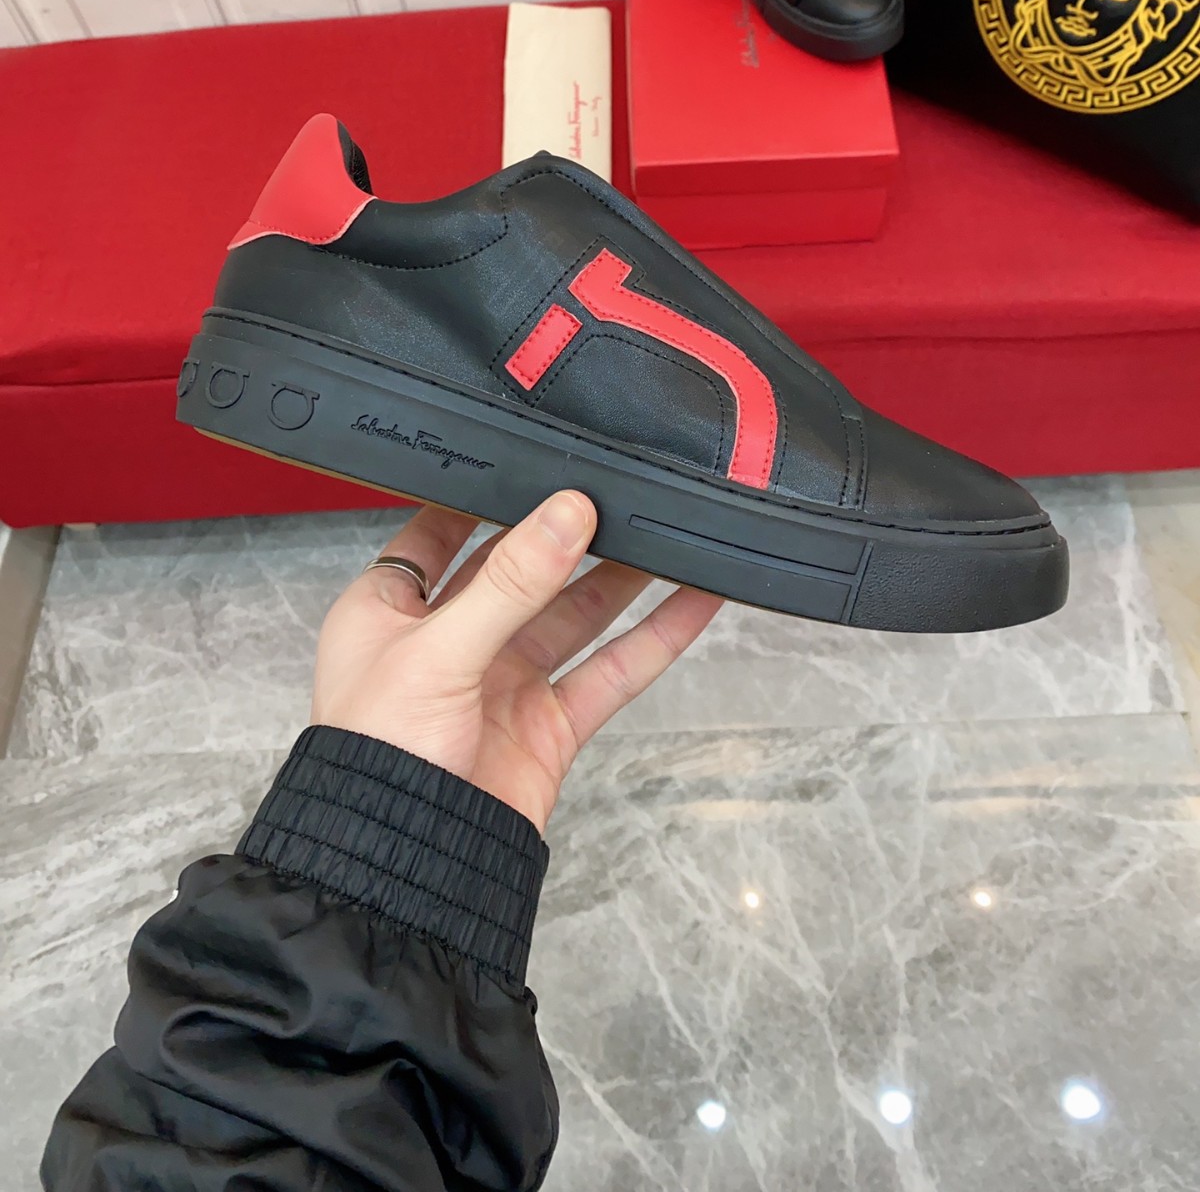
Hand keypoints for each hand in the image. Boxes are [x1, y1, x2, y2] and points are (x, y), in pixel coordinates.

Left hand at [312, 492, 721, 831]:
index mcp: (389, 610)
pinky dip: (655, 638)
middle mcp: (446, 640)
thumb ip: (510, 581)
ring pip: (574, 614)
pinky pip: (610, 670)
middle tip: (622, 486)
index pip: (441, 531)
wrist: (403, 876)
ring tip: (672, 528)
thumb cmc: (378, 759)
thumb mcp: (436, 651)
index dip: (489, 495)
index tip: (541, 454)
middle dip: (570, 533)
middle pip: (521, 569)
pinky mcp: (549, 725)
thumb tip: (569, 512)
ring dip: (624, 577)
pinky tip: (697, 601)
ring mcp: (502, 682)